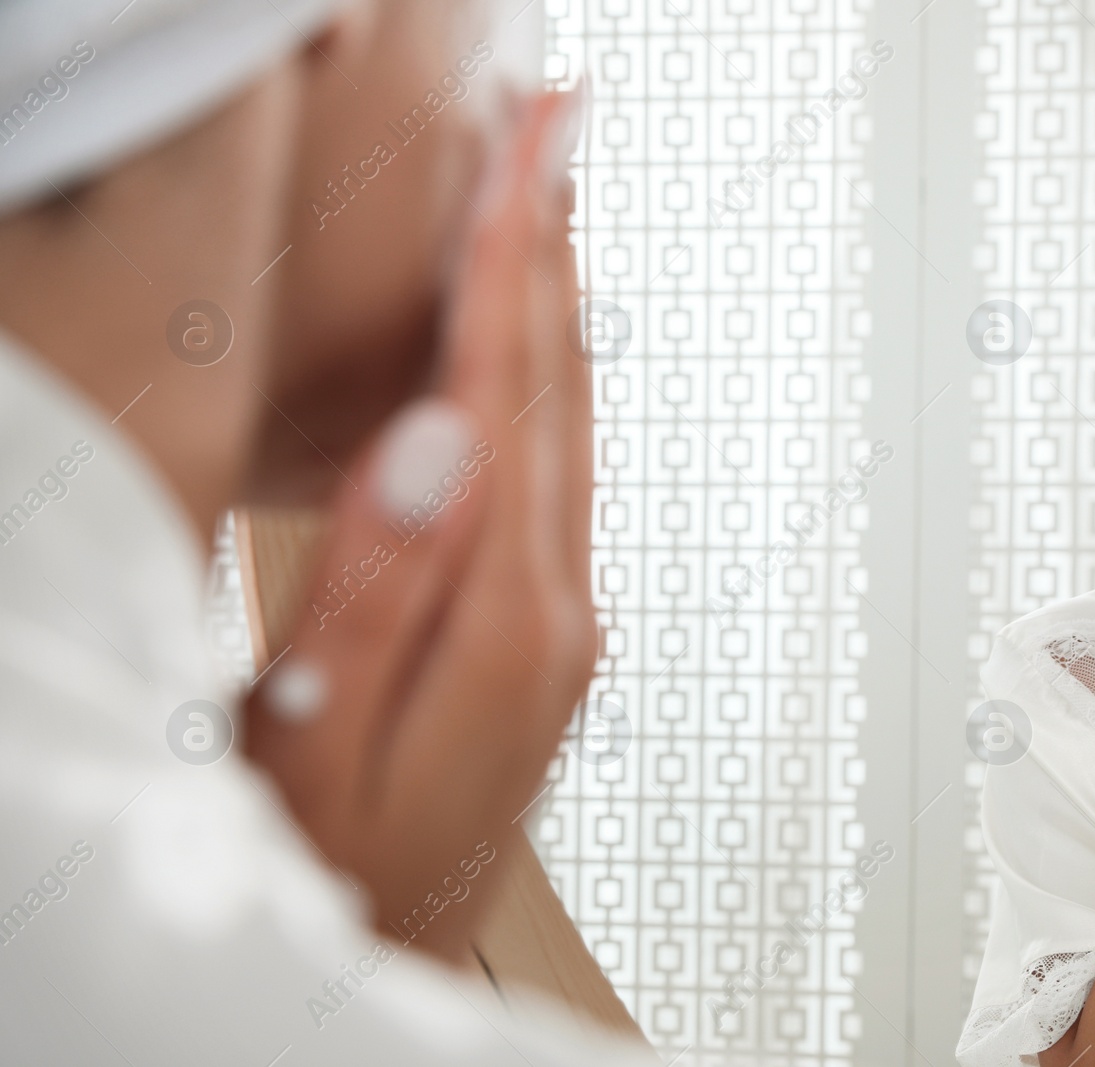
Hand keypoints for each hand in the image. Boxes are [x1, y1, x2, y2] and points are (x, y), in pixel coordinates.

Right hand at [244, 88, 595, 961]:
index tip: (533, 149)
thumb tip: (440, 434)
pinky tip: (531, 351)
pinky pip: (557, 473)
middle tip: (560, 127)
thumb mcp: (322, 734)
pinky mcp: (547, 633)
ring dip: (557, 301)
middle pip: (560, 387)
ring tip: (546, 202)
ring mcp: (563, 620)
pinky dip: (546, 382)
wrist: (402, 948)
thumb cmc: (340, 861)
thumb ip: (380, 582)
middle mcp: (558, 606)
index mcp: (505, 615)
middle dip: (555, 243)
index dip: (515, 256)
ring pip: (569, 423)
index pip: (508, 392)